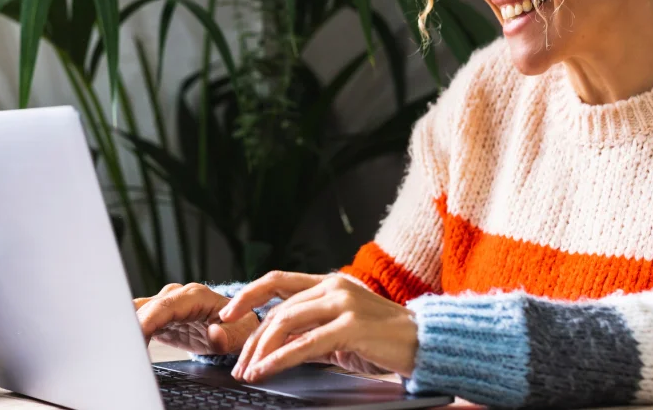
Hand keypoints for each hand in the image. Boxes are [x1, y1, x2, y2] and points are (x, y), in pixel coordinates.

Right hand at [133, 283, 259, 355]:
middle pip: (145, 308)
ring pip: (136, 312)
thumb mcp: (243, 331)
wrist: (234, 325)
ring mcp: (165, 304)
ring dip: (126, 327)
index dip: (147, 321)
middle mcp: (176, 295)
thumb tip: (215, 333)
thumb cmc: (239, 324)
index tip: (135, 337)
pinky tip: (124, 346)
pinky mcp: (158, 317)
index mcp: (194, 295)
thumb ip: (231, 334)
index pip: (164, 306)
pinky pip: (137, 321)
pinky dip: (130, 332)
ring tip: (120, 346)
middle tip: (122, 347)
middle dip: (130, 325)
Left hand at [219, 271, 417, 382]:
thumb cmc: (384, 340)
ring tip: (249, 372)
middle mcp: (334, 287)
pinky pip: (306, 343)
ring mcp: (343, 303)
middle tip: (238, 364)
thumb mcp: (341, 330)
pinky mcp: (352, 326)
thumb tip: (277, 343)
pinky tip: (267, 370)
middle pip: (278, 308)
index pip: (278, 281)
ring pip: (287, 322)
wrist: (425, 343)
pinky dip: (281, 358)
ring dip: (262, 350)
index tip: (227, 314)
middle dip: (252, 339)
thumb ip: (312, 329)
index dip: (248, 295)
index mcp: (329, 283)